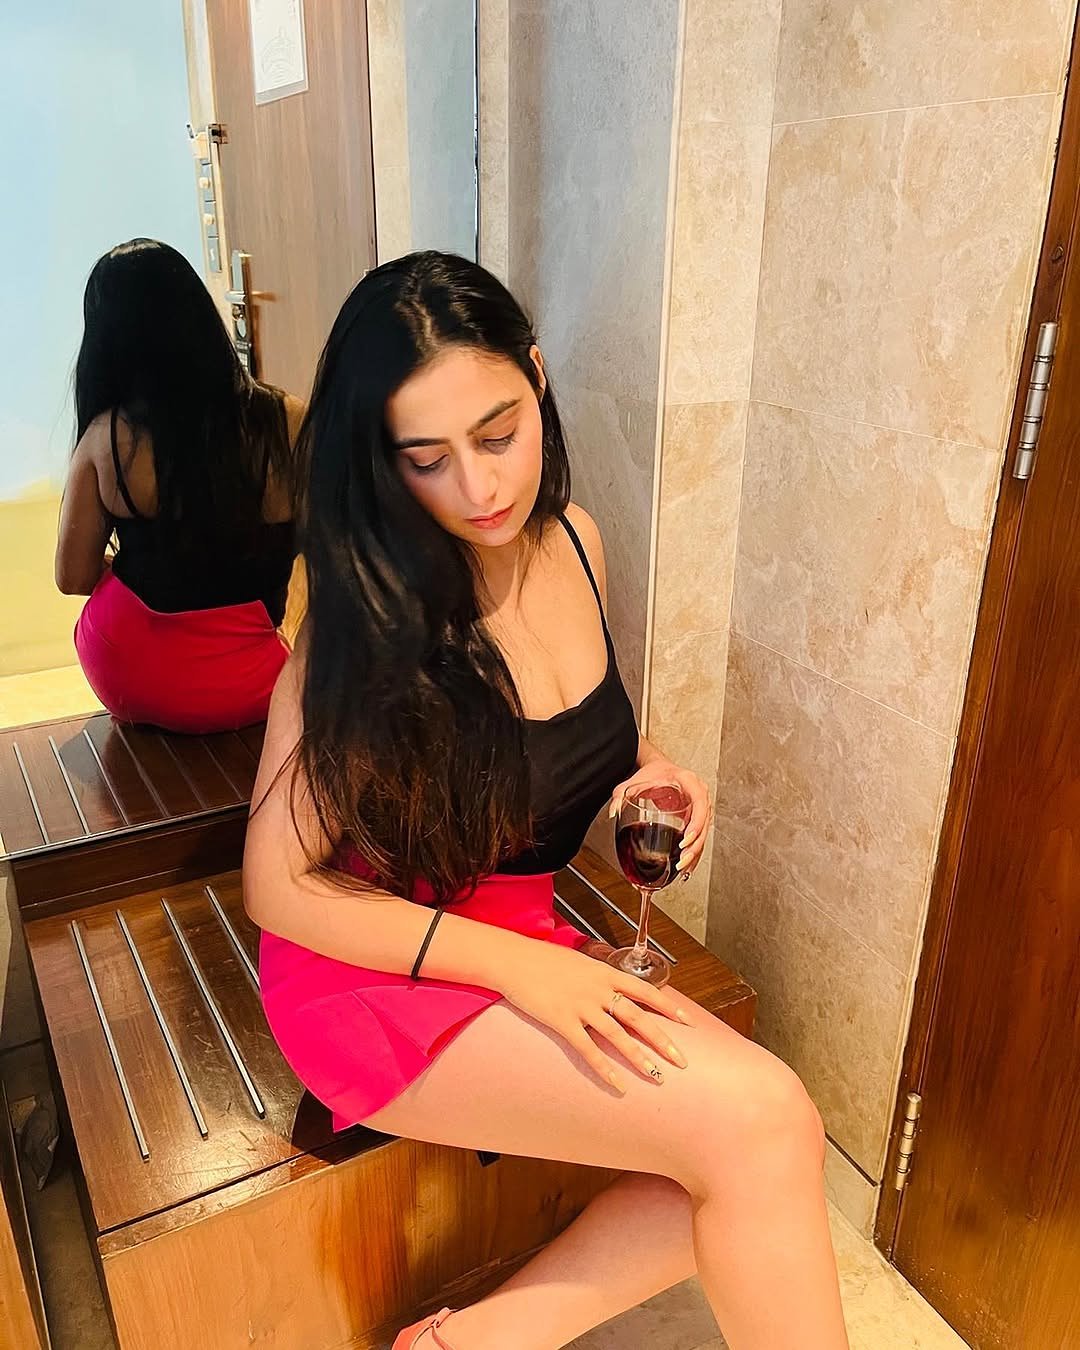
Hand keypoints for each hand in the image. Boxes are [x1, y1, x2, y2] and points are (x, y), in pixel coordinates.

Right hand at [499, 942, 692, 1091]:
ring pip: (618, 1035)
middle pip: (638, 1016)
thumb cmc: (543, 960)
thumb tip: (613, 990)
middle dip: (662, 1040)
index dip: (668, 1007)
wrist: (514, 959)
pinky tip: (618, 1083)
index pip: (645, 990)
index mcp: (604, 973)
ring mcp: (581, 1006)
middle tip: (681, 1060)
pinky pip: (588, 1049)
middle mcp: (598, 989)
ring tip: (657, 1076)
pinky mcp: (562, 1021)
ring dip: (639, 1057)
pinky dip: (605, 1068)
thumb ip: (598, 978)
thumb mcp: (579, 962)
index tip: (687, 1022)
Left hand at [609, 759, 712, 877]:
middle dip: (695, 845)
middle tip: (682, 860)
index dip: (697, 823)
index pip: (700, 803)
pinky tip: (688, 864)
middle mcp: (700, 793)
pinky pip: (700, 835)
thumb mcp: (635, 780)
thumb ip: (620, 794)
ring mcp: (701, 806)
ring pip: (704, 832)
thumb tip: (613, 812)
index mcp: (689, 781)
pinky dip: (695, 850)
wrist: (661, 769)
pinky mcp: (697, 816)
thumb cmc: (653, 772)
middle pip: (705, 823)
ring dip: (696, 852)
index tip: (685, 840)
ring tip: (684, 867)